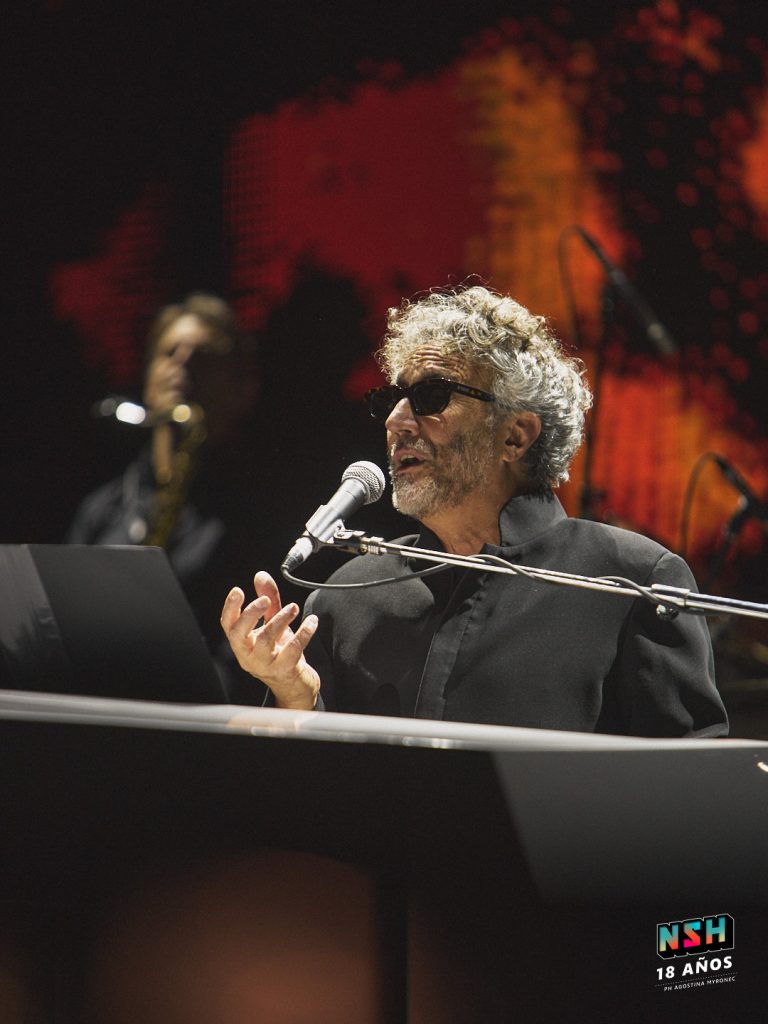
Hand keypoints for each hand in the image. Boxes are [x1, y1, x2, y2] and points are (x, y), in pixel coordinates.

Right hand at [220, 571, 319, 710]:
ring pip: (266, 641)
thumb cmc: (279, 652)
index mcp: (242, 643)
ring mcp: (265, 665)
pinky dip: (303, 633)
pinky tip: (312, 621)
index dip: (230, 607)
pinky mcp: (285, 670)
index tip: (238, 590)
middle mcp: (248, 655)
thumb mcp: (272, 624)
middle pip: (239, 633)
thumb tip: (261, 576)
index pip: (228, 624)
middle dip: (251, 613)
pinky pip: (292, 650)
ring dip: (280, 620)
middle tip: (266, 600)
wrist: (294, 685)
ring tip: (293, 608)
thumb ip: (268, 600)